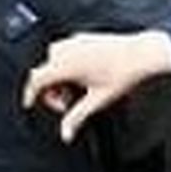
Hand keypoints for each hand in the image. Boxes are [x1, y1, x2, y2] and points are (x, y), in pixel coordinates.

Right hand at [22, 29, 170, 143]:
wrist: (141, 54)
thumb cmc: (122, 74)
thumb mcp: (97, 101)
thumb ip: (77, 118)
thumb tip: (66, 134)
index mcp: (65, 65)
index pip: (35, 80)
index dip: (29, 94)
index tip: (30, 103)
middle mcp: (66, 50)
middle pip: (45, 73)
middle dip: (52, 89)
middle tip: (69, 102)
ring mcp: (73, 41)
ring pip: (54, 62)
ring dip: (60, 77)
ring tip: (79, 88)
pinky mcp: (82, 37)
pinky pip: (65, 52)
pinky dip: (68, 65)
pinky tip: (85, 75)